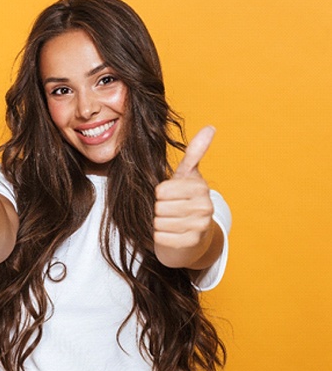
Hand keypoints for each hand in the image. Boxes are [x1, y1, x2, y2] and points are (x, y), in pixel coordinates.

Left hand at [154, 126, 216, 266]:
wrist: (192, 236)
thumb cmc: (183, 201)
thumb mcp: (186, 176)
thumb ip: (195, 153)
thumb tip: (211, 127)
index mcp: (200, 187)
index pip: (161, 191)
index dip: (159, 194)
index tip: (168, 196)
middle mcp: (205, 206)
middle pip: (160, 207)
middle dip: (158, 210)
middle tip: (169, 211)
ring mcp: (200, 226)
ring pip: (159, 222)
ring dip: (158, 223)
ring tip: (169, 222)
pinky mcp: (192, 243)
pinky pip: (162, 237)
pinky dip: (160, 236)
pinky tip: (170, 234)